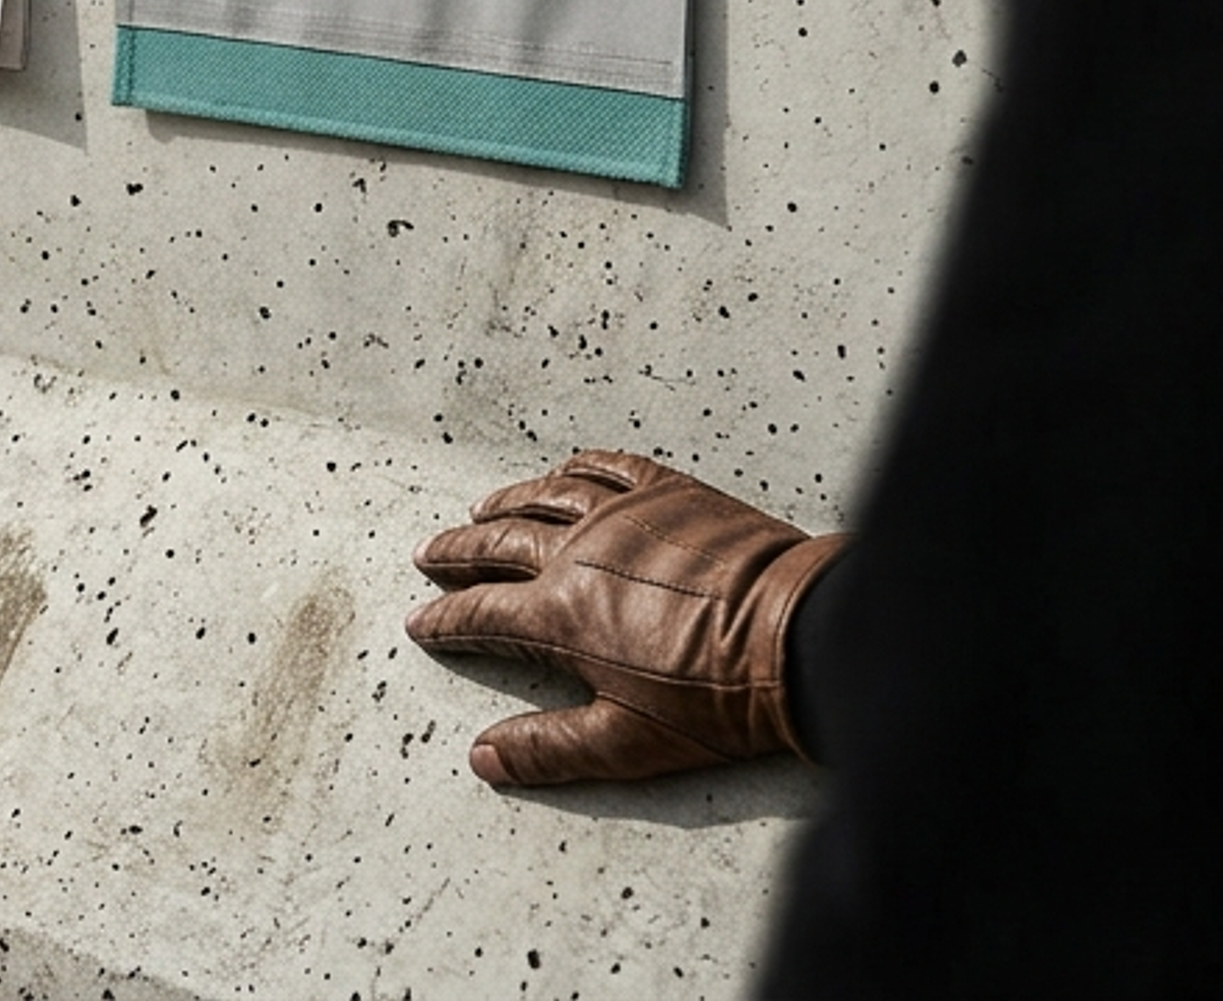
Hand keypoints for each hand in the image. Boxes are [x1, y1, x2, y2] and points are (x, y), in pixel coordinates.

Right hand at [404, 449, 844, 786]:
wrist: (801, 640)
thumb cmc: (719, 699)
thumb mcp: (627, 743)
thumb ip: (548, 749)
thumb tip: (483, 757)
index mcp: (562, 613)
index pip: (482, 614)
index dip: (446, 622)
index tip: (421, 624)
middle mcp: (580, 552)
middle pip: (499, 543)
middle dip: (458, 552)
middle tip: (431, 557)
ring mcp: (625, 515)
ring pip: (546, 496)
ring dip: (506, 503)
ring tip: (482, 510)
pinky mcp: (671, 494)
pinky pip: (608, 468)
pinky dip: (576, 467)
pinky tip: (564, 470)